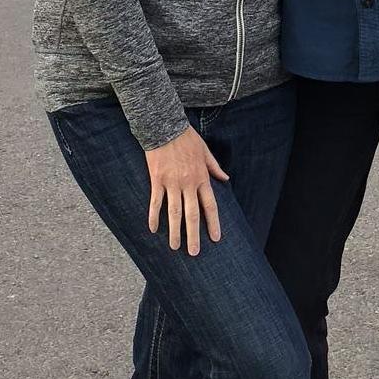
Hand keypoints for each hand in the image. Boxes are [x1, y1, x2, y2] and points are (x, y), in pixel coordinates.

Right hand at [144, 126, 227, 255]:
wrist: (164, 126)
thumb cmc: (186, 137)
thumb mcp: (204, 150)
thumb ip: (214, 166)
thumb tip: (225, 178)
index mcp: (201, 177)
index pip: (209, 205)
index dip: (213, 222)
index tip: (215, 238)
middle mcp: (188, 183)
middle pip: (192, 214)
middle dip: (194, 235)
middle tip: (194, 252)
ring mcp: (171, 182)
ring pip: (174, 212)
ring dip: (174, 231)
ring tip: (174, 247)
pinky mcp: (157, 180)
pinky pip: (155, 202)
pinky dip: (154, 216)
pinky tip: (153, 229)